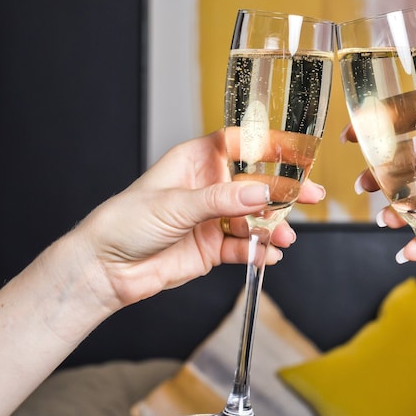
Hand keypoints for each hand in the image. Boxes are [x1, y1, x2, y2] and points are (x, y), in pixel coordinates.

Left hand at [68, 130, 324, 307]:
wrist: (104, 270)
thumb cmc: (125, 223)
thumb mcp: (175, 205)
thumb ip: (222, 200)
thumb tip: (263, 191)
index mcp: (195, 161)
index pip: (241, 144)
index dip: (270, 146)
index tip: (299, 153)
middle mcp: (207, 187)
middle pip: (256, 183)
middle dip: (283, 192)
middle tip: (312, 197)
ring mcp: (212, 218)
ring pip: (254, 217)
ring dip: (273, 227)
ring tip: (284, 239)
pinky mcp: (212, 248)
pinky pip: (245, 247)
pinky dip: (259, 251)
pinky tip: (269, 256)